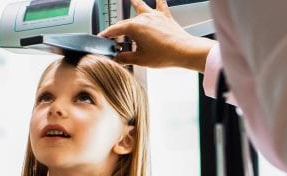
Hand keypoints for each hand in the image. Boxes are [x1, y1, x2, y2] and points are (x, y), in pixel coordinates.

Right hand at [99, 0, 214, 71]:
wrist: (185, 51)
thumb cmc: (165, 55)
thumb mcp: (140, 60)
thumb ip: (125, 58)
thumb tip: (116, 58)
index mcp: (134, 27)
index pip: (114, 30)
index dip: (106, 35)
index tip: (102, 38)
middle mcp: (143, 18)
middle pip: (126, 22)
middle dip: (118, 29)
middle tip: (113, 37)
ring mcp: (154, 16)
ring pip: (141, 6)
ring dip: (135, 3)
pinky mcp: (165, 17)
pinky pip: (160, 5)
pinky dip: (158, 1)